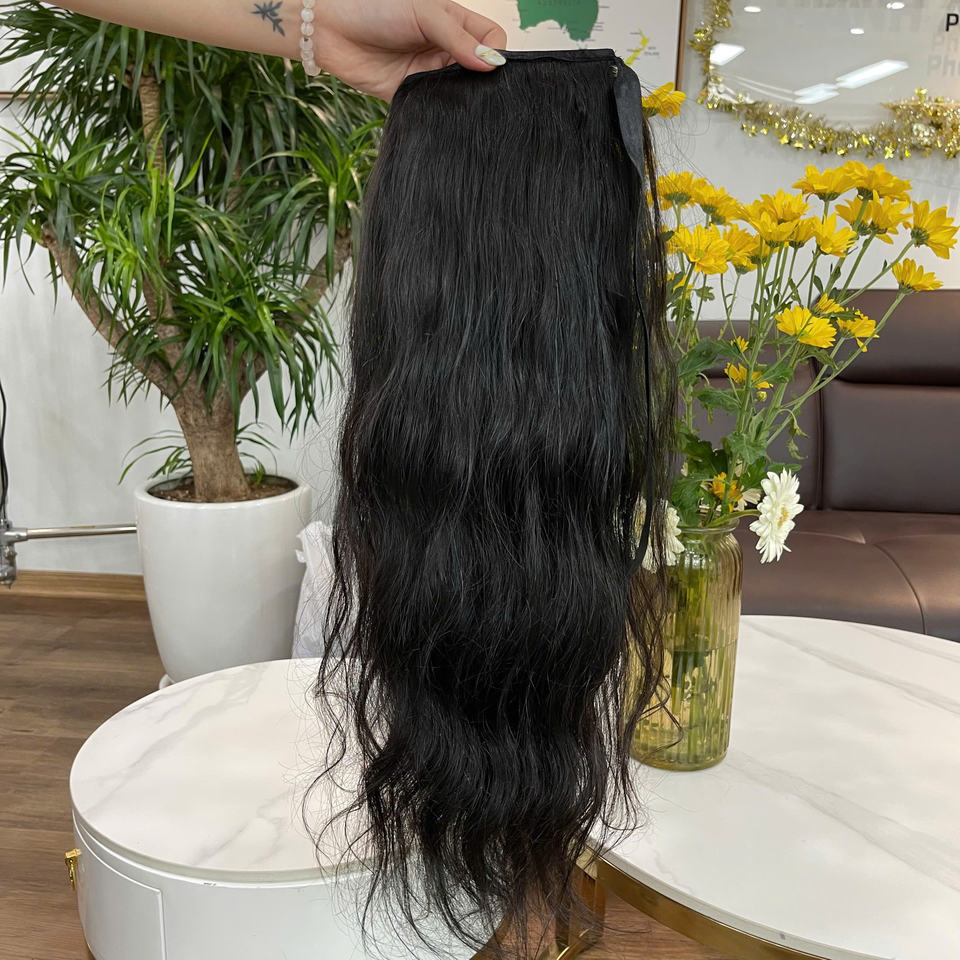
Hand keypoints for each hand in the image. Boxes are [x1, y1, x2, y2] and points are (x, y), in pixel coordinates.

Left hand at [309, 0, 507, 100]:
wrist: (330, 30)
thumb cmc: (374, 8)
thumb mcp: (424, 14)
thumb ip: (458, 38)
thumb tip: (492, 64)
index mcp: (453, 23)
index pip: (490, 40)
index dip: (493, 52)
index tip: (486, 65)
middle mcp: (444, 49)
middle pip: (478, 70)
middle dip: (480, 80)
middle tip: (472, 84)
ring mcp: (429, 74)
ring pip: (459, 93)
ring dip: (460, 98)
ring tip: (453, 96)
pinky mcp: (412, 96)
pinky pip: (433, 109)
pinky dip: (439, 112)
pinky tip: (438, 110)